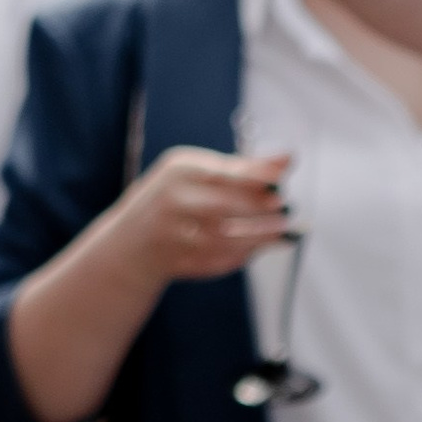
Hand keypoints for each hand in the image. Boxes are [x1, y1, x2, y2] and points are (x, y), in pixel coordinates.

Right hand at [118, 146, 294, 291]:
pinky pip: (219, 260)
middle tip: (287, 212)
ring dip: (259, 237)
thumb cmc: (176, 196)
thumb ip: (243, 168)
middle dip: (261, 211)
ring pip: (226, 238)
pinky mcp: (180, 262)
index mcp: (179, 171)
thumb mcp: (198, 172)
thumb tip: (288, 159)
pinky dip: (242, 255)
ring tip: (282, 232)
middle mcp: (172, 201)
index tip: (282, 181)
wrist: (133, 240)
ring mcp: (173, 234)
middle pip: (225, 206)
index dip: (255, 177)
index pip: (223, 172)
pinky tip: (257, 248)